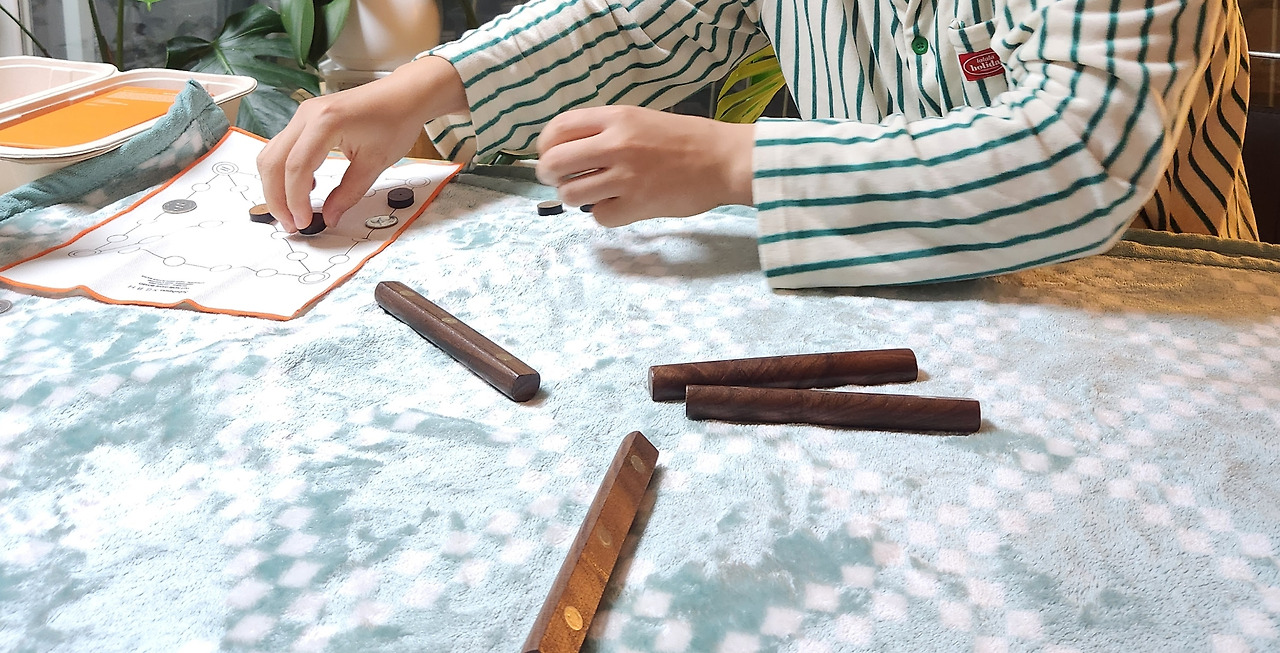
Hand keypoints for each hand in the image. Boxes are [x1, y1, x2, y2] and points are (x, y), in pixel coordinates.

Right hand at [256, 56, 467, 231]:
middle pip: (274, 162)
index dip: (295, 200)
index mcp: (325, 123)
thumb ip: (348, 193)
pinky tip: (306, 187)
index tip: (303, 223)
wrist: (403, 95)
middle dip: (277, 198)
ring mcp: (303, 114)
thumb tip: (328, 218)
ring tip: (295, 211)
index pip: (296, 167)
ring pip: (272, 154)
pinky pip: (283, 148)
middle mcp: (306, 115)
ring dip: (277, 186)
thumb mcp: (375, 163)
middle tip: (292, 224)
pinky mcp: (305, 119)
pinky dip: (285, 171)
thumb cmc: (395, 122)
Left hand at [535, 106, 753, 226]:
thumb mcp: (642, 119)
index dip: (544, 145)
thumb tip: (570, 150)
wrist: (724, 161)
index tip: (549, 155)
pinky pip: (600, 216)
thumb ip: (607, 130)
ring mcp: (626, 177)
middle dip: (548, 174)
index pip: (559, 128)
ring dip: (573, 197)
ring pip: (571, 193)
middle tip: (557, 180)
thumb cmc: (687, 139)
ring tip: (588, 195)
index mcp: (617, 118)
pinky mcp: (637, 205)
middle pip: (556, 162)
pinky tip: (616, 207)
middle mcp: (616, 145)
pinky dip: (603, 214)